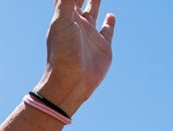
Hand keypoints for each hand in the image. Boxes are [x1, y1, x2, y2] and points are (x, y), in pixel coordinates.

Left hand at [35, 0, 115, 116]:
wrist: (72, 81)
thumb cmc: (63, 53)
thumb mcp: (62, 22)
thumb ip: (66, 2)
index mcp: (65, 18)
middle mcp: (77, 25)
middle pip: (79, 2)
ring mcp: (90, 35)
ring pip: (93, 12)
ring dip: (95, 2)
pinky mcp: (103, 46)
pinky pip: (107, 31)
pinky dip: (110, 22)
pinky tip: (111, 16)